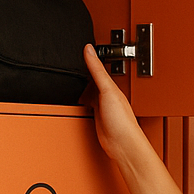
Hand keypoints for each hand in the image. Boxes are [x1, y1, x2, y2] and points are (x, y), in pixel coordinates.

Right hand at [81, 42, 147, 161]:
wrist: (122, 144)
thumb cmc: (122, 120)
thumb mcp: (108, 90)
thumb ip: (98, 70)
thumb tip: (89, 49)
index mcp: (112, 85)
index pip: (99, 68)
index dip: (90, 59)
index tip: (80, 49)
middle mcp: (108, 95)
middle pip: (92, 80)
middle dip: (83, 73)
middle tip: (71, 63)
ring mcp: (102, 107)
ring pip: (89, 92)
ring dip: (81, 87)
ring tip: (70, 79)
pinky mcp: (96, 118)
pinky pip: (86, 105)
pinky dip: (80, 101)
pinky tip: (76, 101)